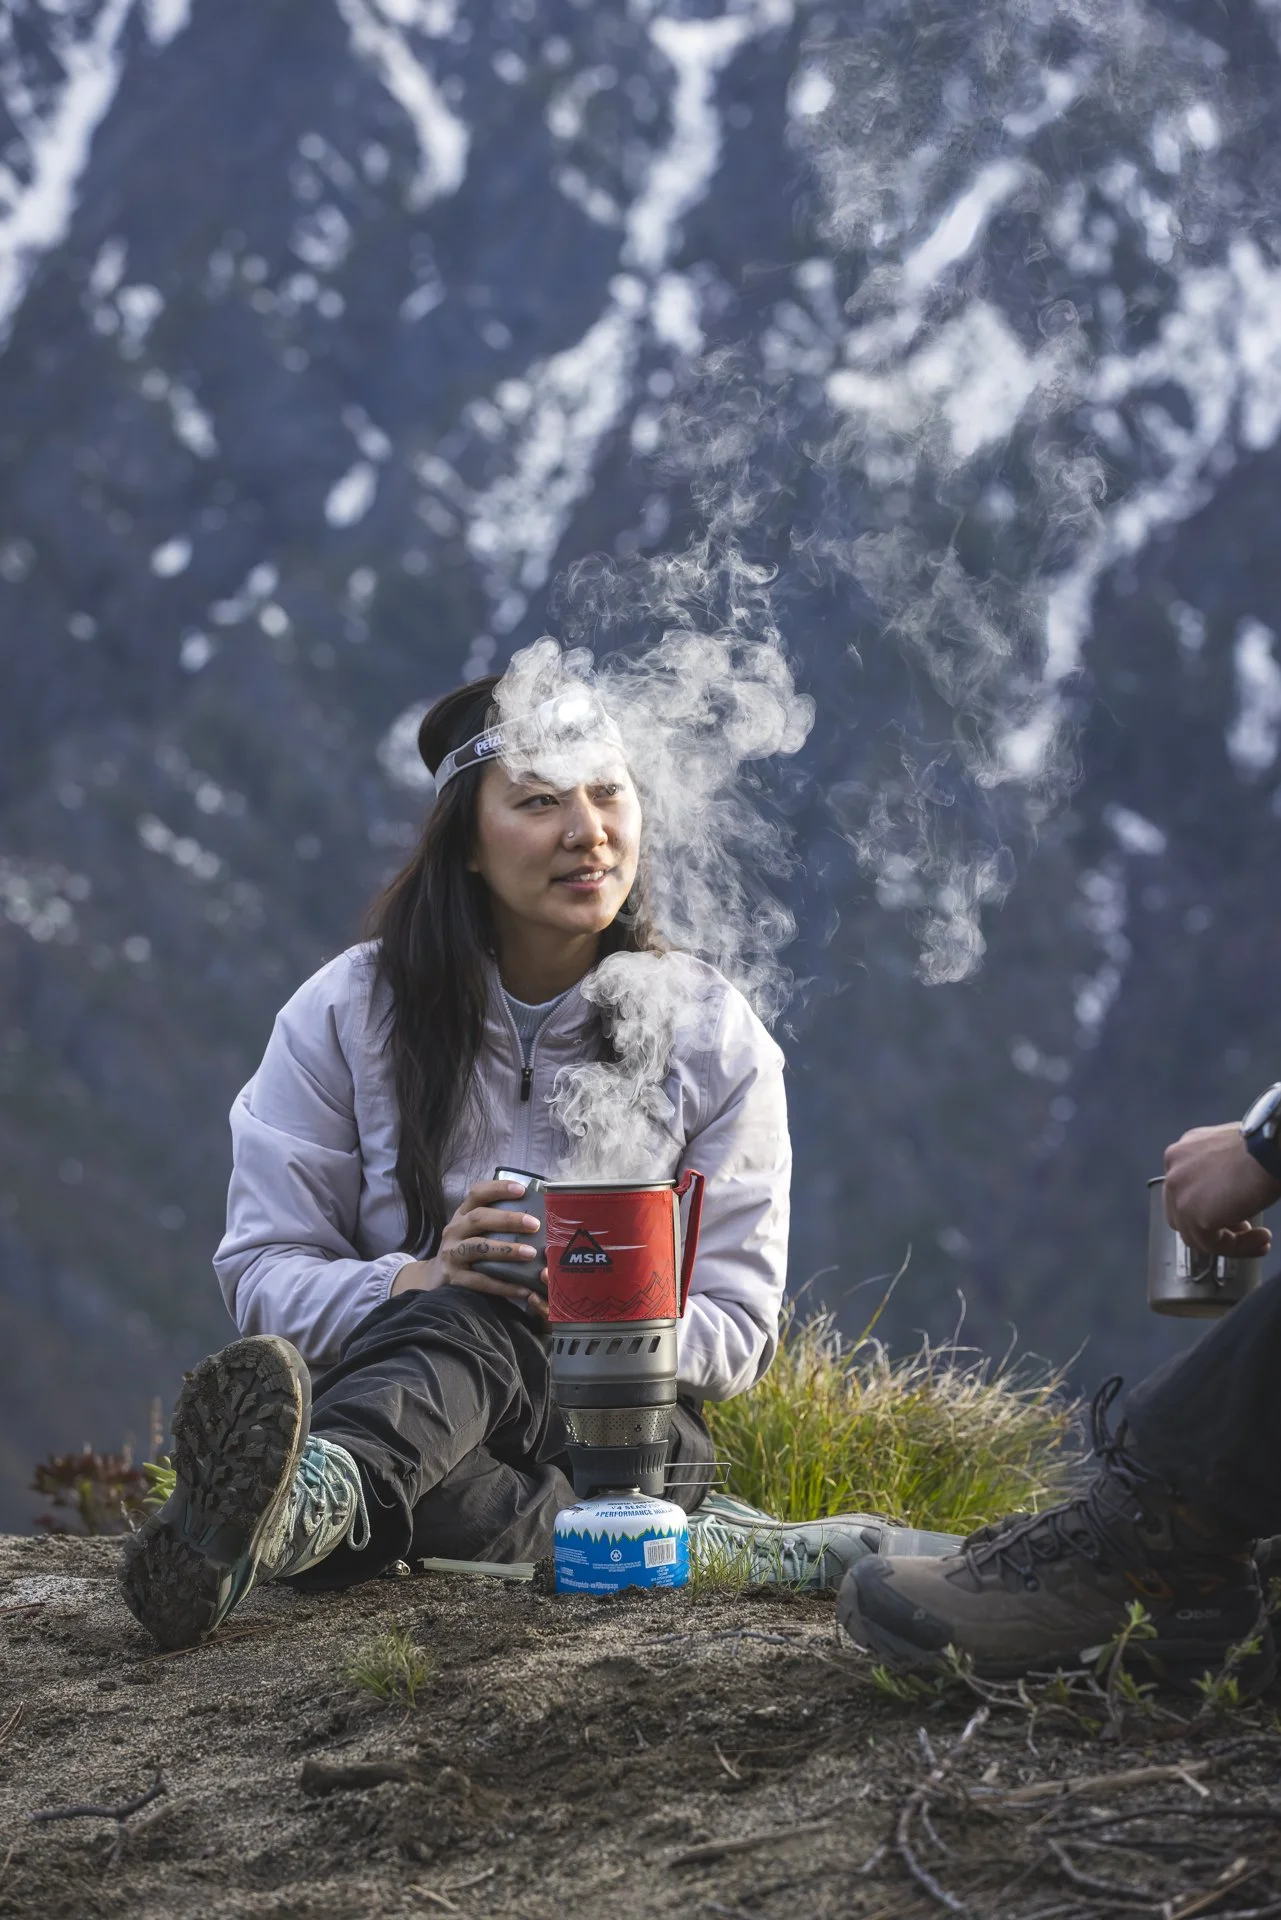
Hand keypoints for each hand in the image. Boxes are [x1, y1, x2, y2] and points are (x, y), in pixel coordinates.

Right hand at [390, 1179, 548, 1315]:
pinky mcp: (454, 1278)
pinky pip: (481, 1281)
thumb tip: (538, 1219)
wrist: (437, 1278)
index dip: (498, 1189)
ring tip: (531, 1253)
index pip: (477, 1194)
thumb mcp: (474, 1230)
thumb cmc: (467, 1249)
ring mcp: (452, 1254)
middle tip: (534, 1225)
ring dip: (506, 1250)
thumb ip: (496, 1222)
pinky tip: (524, 1289)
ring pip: (478, 1248)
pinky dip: (504, 1285)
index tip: (521, 1190)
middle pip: (479, 1219)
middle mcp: (455, 1230)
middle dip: (507, 1220)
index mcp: (463, 1214)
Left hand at [1163, 1123, 1280, 1257]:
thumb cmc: (1263, 1146)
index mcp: (1183, 1152)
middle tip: (1244, 1229)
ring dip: (1230, 1241)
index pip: (1186, 1191)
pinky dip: (1237, 1248)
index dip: (1211, 1208)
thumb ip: (1217, 1173)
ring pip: (1196, 1234)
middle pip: (1183, 1214)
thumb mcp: (1230, 1153)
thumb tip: (1226, 1198)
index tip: (1236, 1215)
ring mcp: (1178, 1192)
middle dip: (1214, 1227)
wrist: (1271, 1147)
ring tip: (1259, 1240)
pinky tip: (1261, 1240)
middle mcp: (1174, 1168)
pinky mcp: (1192, 1213)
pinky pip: (1211, 1244)